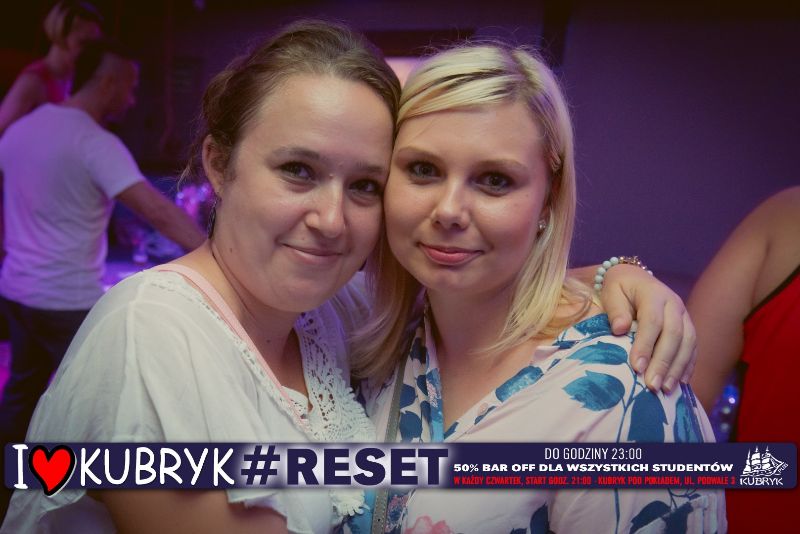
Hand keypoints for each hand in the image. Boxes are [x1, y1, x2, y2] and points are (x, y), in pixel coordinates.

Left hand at [599, 264, 695, 392]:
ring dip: (677, 368)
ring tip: (665, 389)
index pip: (652, 321)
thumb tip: (619, 329)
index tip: (636, 367)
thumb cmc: (619, 287)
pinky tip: (680, 382)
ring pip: (688, 343)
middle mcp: (674, 304)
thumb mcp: (611, 292)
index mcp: (654, 294)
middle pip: (674, 335)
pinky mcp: (688, 326)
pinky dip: (687, 365)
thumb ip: (615, 310)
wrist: (635, 277)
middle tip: (652, 385)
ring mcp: (684, 315)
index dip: (645, 345)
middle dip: (663, 362)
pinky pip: (693, 347)